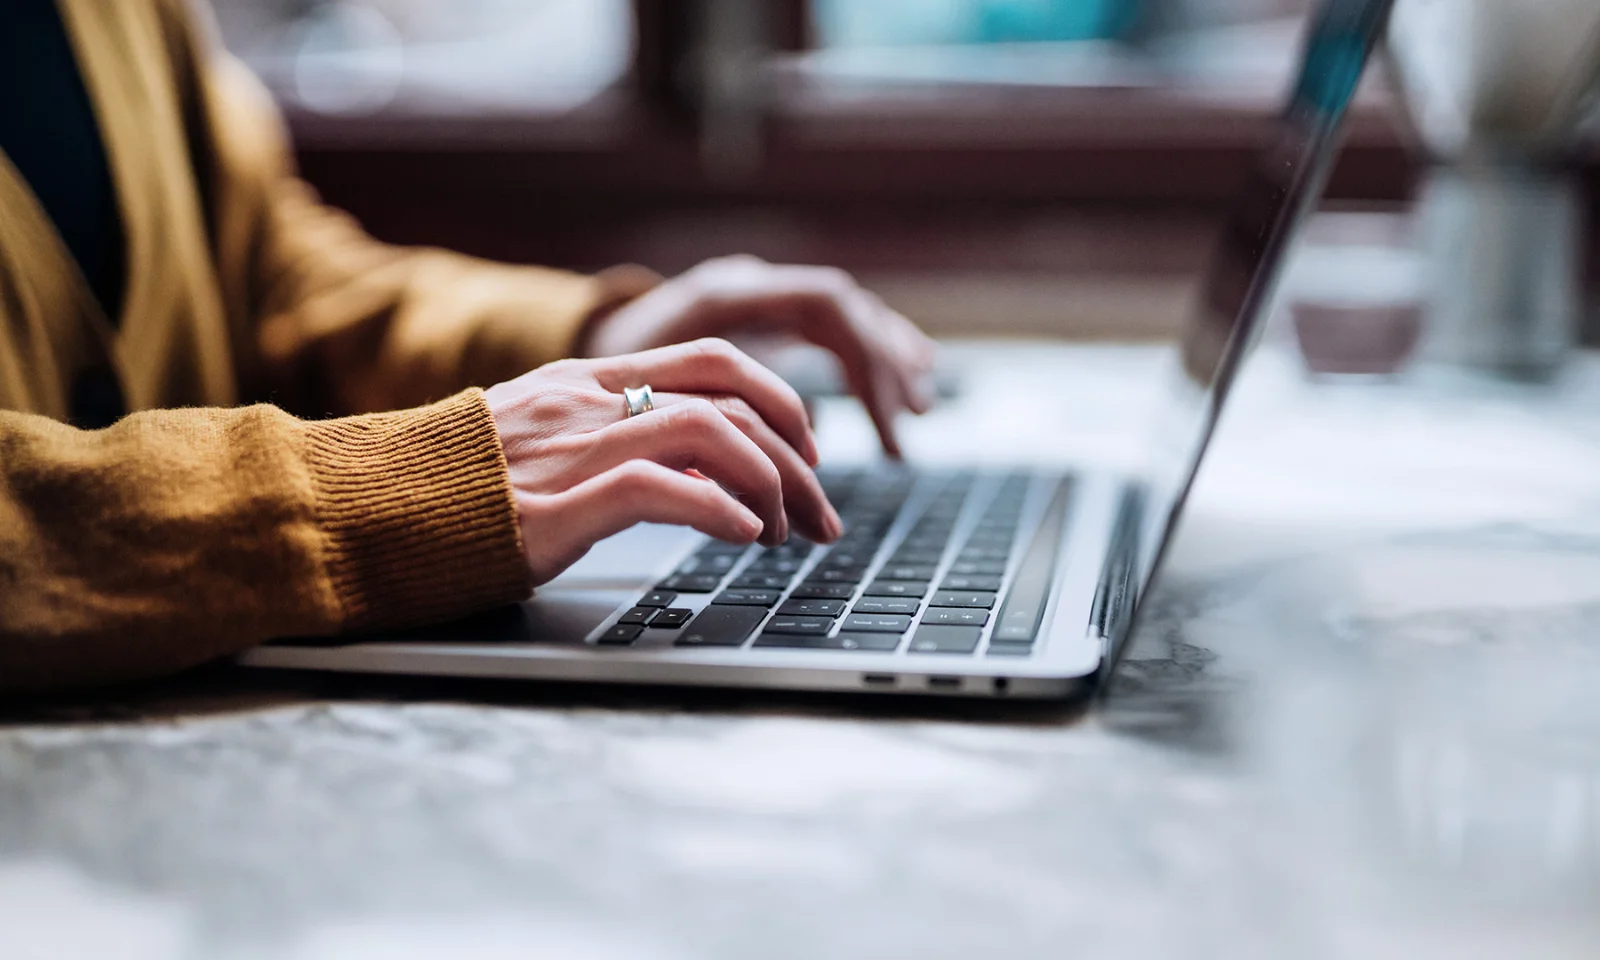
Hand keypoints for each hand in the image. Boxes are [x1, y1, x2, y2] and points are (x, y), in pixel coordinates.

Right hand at [485, 338, 842, 584]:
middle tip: (820, 511)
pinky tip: (744, 538)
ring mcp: (573, 448)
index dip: (780, 402)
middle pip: (732, 394)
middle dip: (797, 454)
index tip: (806, 455)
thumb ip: (612, 438)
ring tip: (783, 533)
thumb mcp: (541, 442)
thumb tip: (699, 470)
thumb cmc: (454, 489)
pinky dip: (720, 511)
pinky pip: (662, 489)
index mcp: (589, 381)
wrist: (363, 509)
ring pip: (712, 434)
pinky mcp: (555, 505)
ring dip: (769, 486)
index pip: (715, 361)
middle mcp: (589, 401)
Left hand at [582, 255, 937, 457]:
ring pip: (843, 315)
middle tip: (908, 428)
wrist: (563, 343)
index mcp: (723, 293)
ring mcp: (755, 296)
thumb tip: (756, 487)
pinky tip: (900, 381)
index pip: (825, 305)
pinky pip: (830, 327)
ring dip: (885, 360)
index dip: (862, 364)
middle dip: (883, 370)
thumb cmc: (590, 385)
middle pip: (844, 310)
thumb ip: (698, 430)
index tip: (881, 426)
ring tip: (919, 408)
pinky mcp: (757, 317)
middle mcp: (747, 284)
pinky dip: (866, 356)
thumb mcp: (637, 404)